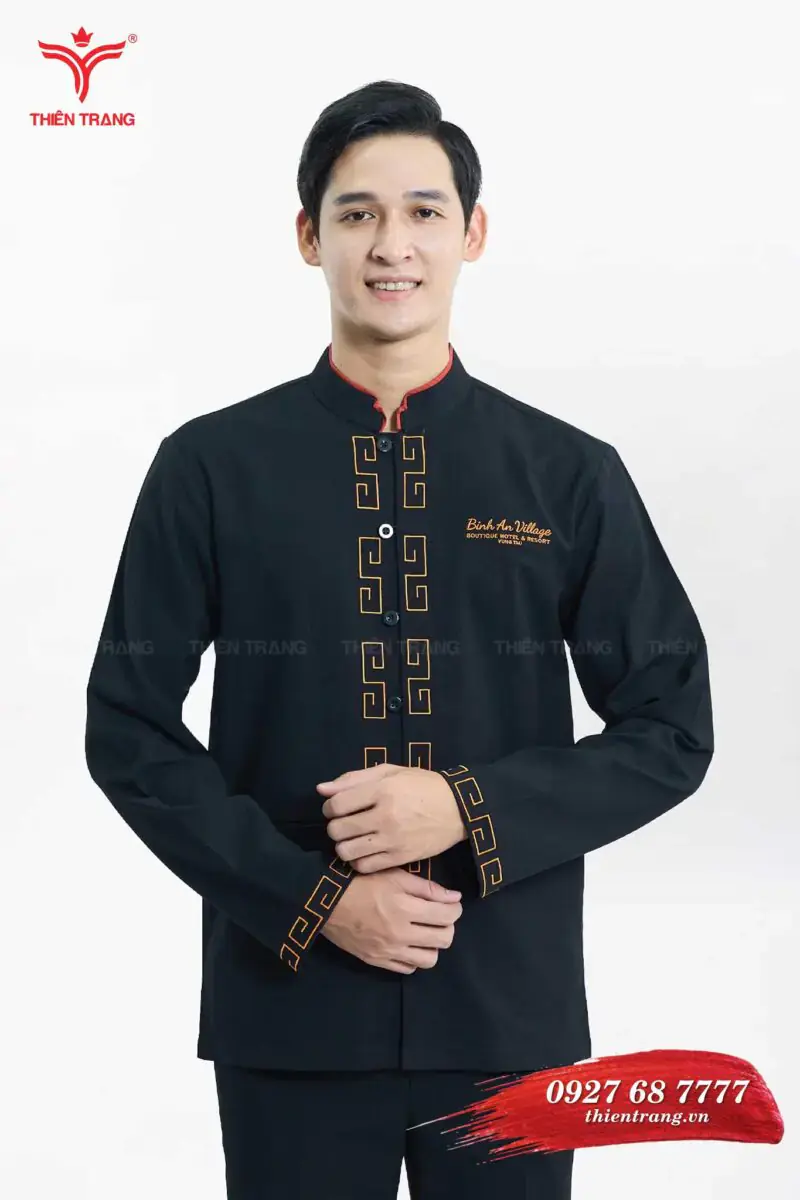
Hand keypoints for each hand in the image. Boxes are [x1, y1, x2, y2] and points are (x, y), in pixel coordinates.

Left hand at [316, 762, 467, 873]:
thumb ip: (354, 779)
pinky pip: (364, 866)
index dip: (329, 807)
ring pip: (347, 851)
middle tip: (344, 823)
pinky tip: (364, 851)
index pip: (337, 804)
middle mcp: (385, 816)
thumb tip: (321, 789)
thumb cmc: (423, 785)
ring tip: (353, 839)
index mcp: (382, 790)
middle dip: (335, 826)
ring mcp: (393, 840)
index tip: (336, 808)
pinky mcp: (400, 858)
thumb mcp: (391, 772)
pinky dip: (358, 860)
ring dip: (343, 845)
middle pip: (338, 830)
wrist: (459, 810)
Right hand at [322, 868, 462, 972]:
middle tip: (439, 918)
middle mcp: (401, 934)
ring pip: (429, 960)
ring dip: (433, 946)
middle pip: (444, 940)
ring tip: (425, 933)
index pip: (448, 915)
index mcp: (406, 908)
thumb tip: (454, 898)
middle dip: (448, 926)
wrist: (326, 902)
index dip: (455, 908)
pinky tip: (409, 944)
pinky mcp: (377, 961)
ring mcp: (389, 951)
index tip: (451, 904)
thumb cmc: (361, 883)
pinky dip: (413, 958)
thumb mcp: (394, 875)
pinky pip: (407, 969)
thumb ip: (426, 888)